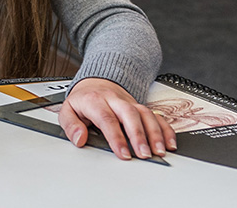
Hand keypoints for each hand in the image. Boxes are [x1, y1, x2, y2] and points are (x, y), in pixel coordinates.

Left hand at [58, 78, 176, 159]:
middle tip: (143, 154)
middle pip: (130, 114)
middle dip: (139, 135)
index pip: (107, 119)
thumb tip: (79, 139)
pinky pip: (156, 115)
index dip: (116, 137)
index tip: (123, 153)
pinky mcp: (140, 107)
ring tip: (159, 151)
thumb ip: (70, 126)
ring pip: (146, 114)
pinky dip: (165, 129)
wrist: (96, 82)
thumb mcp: (67, 110)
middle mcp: (115, 100)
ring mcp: (130, 102)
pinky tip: (169, 143)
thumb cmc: (83, 100)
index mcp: (96, 100)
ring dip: (155, 133)